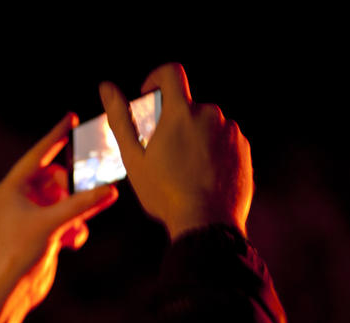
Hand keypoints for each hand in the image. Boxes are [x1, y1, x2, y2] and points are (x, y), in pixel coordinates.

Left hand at [0, 113, 117, 322]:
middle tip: (93, 193)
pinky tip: (74, 242)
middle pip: (56, 180)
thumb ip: (82, 204)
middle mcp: (19, 199)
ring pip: (63, 202)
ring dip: (75, 213)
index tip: (71, 118)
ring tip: (78, 227)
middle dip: (74, 190)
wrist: (8, 290)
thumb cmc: (17, 253)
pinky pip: (64, 220)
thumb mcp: (52, 223)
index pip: (38, 155)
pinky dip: (73, 228)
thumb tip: (111, 190)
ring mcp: (30, 217)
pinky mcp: (40, 234)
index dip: (56, 137)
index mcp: (11, 188)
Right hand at [99, 63, 252, 239]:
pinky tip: (203, 176)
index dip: (157, 78)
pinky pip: (224, 141)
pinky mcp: (243, 149)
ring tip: (185, 170)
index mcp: (181, 112)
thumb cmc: (165, 193)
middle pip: (188, 106)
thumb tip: (106, 87)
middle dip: (175, 121)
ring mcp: (230, 131)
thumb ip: (120, 118)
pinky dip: (213, 151)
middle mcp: (211, 115)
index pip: (171, 72)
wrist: (207, 223)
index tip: (150, 96)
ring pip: (207, 124)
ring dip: (195, 138)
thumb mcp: (133, 158)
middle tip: (164, 153)